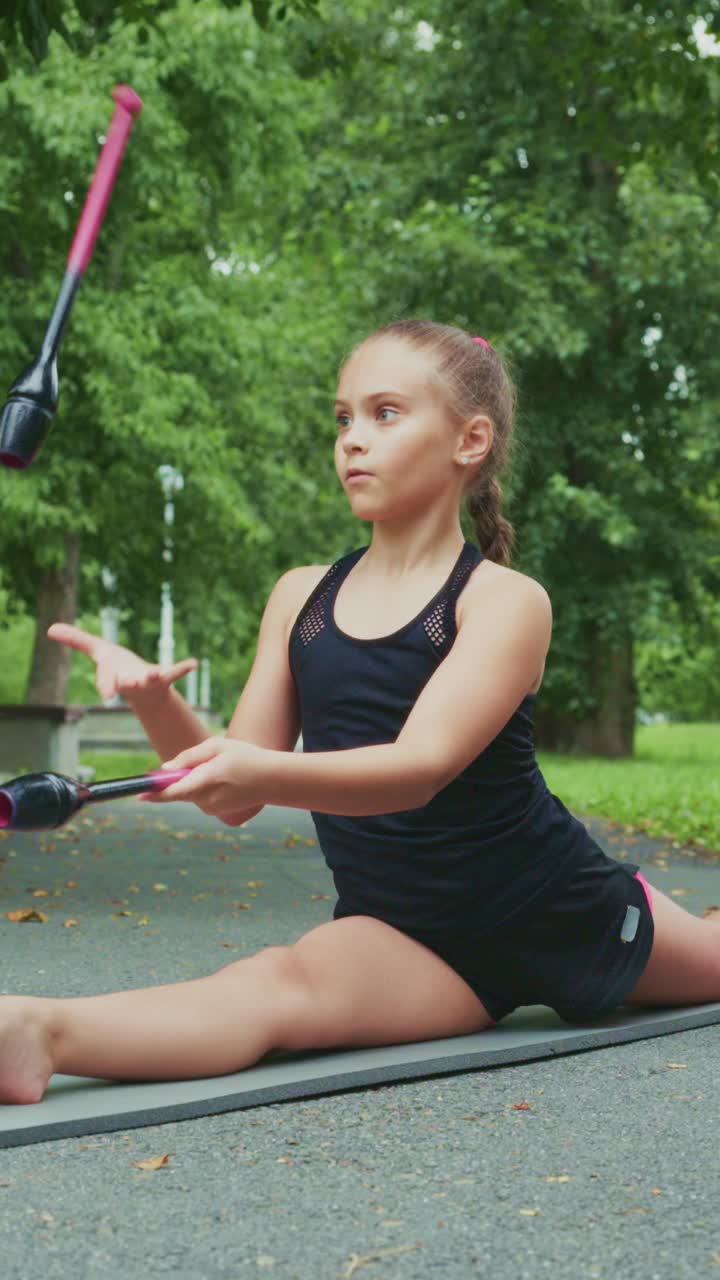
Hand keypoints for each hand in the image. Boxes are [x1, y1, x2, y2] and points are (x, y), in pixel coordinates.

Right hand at [47, 623, 197, 703]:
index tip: (107, 694)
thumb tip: (49, 628)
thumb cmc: (118, 668)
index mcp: (114, 676)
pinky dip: (183, 668)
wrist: (144, 690)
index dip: (106, 685)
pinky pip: (175, 673)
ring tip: (157, 672)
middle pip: (128, 683)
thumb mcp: (97, 651)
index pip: (107, 680)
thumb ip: (76, 640)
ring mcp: (149, 680)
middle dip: (128, 682)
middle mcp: (131, 681)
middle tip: (129, 683)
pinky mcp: (165, 678)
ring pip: (150, 679)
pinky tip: (194, 664)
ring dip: (153, 676)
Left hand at [140, 737, 270, 819]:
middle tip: (204, 761)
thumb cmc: (246, 757)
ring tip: (220, 768)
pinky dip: (203, 786)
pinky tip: (224, 778)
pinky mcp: (216, 811)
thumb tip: (165, 768)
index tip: (138, 793)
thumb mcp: (217, 746)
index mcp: (206, 781)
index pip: (173, 791)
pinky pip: (199, 796)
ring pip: (189, 792)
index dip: (154, 792)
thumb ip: (189, 757)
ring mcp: (211, 808)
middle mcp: (206, 800)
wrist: (273, 780)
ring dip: (194, 780)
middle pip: (178, 789)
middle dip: (179, 776)